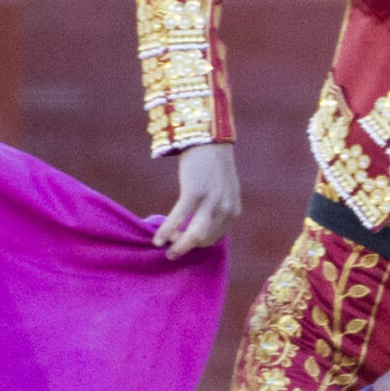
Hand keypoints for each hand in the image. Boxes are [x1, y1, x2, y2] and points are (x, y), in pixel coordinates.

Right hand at [155, 142, 240, 257]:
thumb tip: (195, 225)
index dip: (196, 244)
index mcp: (233, 211)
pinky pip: (179, 218)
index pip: (215, 238)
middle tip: (171, 251)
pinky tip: (157, 238)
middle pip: (204, 240)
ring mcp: (211, 202)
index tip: (182, 243)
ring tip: (164, 249)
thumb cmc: (211, 164)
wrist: (208, 138)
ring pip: (195, 235)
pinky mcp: (195, 193)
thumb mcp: (221, 190)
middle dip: (186, 247)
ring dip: (178, 245)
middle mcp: (226, 209)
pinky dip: (167, 230)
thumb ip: (215, 208)